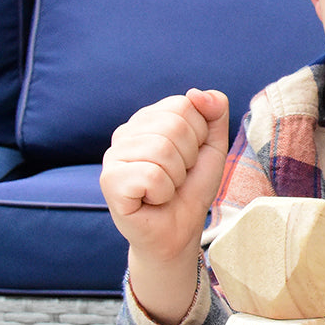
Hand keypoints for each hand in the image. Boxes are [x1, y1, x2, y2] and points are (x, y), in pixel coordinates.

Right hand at [100, 88, 229, 264]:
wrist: (178, 232)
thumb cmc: (190, 189)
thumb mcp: (212, 147)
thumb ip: (214, 113)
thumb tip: (198, 93)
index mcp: (148, 119)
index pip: (184, 104)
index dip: (199, 136)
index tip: (190, 158)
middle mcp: (125, 132)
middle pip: (174, 125)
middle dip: (189, 157)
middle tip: (178, 177)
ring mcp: (113, 156)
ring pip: (162, 149)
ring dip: (176, 177)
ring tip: (166, 188)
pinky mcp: (109, 182)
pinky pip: (151, 175)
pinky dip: (163, 192)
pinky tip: (152, 200)